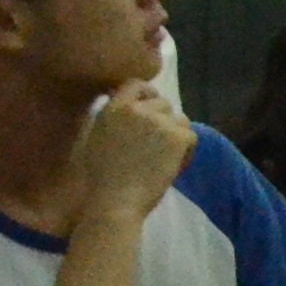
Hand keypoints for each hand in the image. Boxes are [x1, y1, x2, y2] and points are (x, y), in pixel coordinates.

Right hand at [72, 80, 193, 221]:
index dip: (145, 94)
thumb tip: (129, 106)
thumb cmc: (99, 178)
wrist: (115, 202)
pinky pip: (190, 135)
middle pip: (161, 102)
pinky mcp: (178, 136)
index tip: (147, 108)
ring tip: (162, 156)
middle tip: (154, 145)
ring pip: (179, 118)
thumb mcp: (95, 138)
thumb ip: (113, 118)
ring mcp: (160, 121)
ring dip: (174, 134)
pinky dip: (185, 150)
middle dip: (161, 120)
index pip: (136, 84)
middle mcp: (138, 109)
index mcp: (113, 108)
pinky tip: (171, 165)